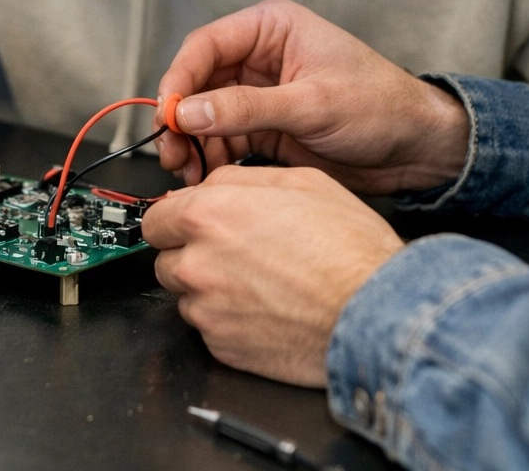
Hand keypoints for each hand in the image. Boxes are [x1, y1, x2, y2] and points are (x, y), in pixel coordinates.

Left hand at [144, 165, 403, 385]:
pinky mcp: (221, 347)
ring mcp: (206, 309)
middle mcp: (198, 262)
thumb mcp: (300, 182)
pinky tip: (265, 308)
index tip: (189, 226)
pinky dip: (228, 320)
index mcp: (209, 214)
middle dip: (191, 254)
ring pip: (185, 296)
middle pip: (165, 258)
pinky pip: (209, 328)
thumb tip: (211, 186)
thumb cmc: (348, 249)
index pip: (156, 218)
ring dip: (209, 289)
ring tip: (257, 282)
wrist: (373, 312)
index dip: (176, 220)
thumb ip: (240, 180)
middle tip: (232, 253)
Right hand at [153, 0, 469, 192]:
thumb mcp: (313, 105)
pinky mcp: (266, 126)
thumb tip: (190, 112)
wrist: (417, 148)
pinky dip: (212, 158)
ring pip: (206, 115)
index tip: (166, 114)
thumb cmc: (382, 107)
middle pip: (199, 82)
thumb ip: (248, 108)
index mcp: (272, 29)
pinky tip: (208, 178)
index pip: (207, 45)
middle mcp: (260, 57)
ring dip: (193, 144)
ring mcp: (261, 93)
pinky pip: (224, 138)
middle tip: (172, 152)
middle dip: (181, 119)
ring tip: (189, 173)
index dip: (179, 79)